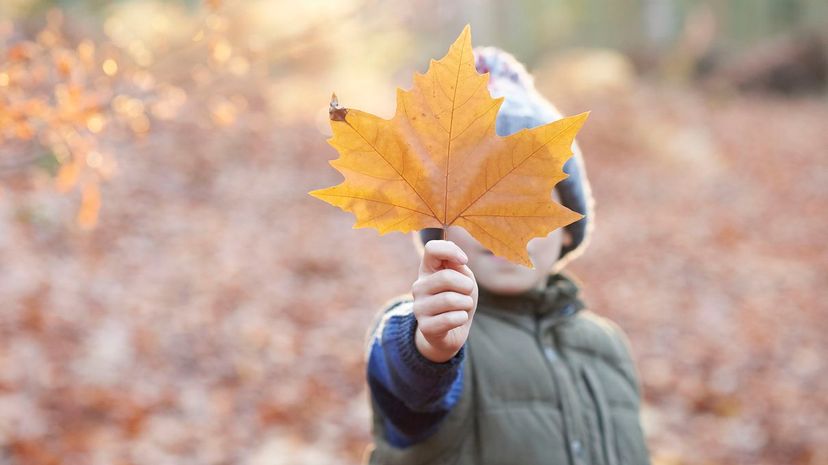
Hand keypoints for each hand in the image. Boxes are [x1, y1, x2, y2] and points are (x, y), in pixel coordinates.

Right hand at [412, 240, 477, 362]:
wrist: (453, 331)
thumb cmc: (459, 298)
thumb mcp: (463, 278)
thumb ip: (459, 265)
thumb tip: (458, 260)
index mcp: (427, 269)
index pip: (431, 248)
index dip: (450, 250)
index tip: (464, 261)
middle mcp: (419, 286)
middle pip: (446, 277)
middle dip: (466, 286)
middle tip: (467, 293)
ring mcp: (419, 307)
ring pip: (450, 300)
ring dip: (466, 304)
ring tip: (462, 307)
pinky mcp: (425, 327)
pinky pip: (450, 319)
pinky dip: (462, 318)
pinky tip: (458, 319)